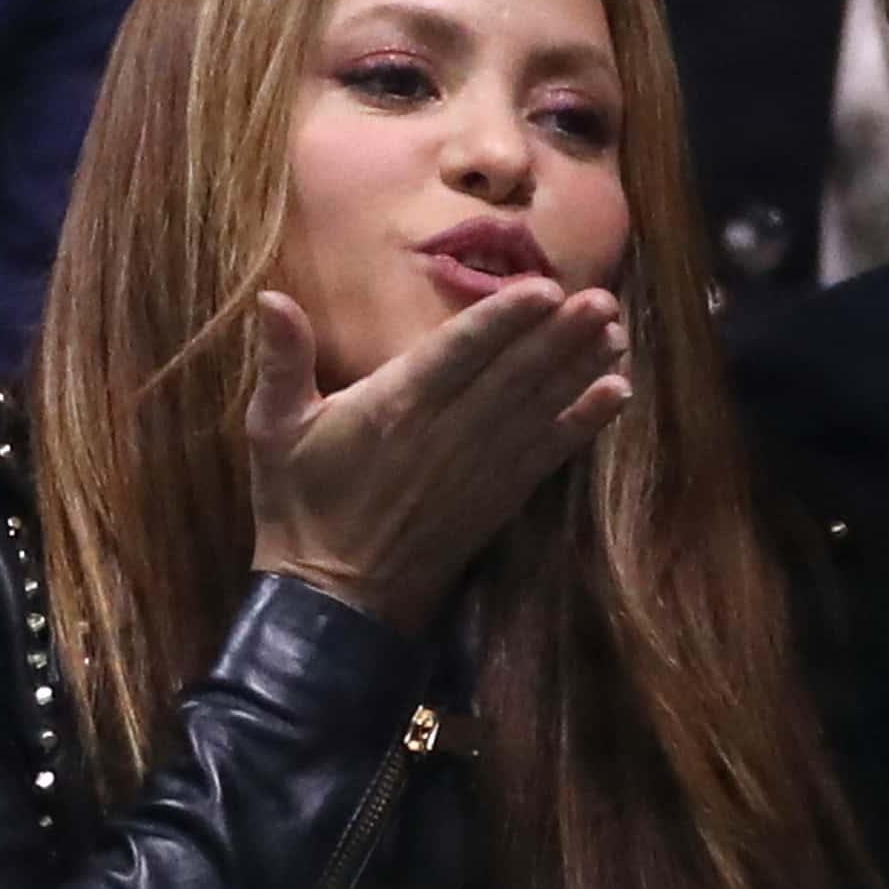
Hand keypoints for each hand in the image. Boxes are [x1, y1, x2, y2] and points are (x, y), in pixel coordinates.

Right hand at [244, 284, 630, 632]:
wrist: (334, 601)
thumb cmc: (301, 504)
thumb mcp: (273, 429)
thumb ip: (280, 361)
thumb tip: (270, 296)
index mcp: (393, 407)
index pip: (457, 352)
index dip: (504, 320)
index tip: (546, 288)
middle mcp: (446, 434)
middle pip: (512, 376)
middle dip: (560, 336)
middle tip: (604, 299)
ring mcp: (478, 469)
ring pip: (538, 409)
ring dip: (580, 370)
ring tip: (618, 333)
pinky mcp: (498, 499)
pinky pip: (548, 454)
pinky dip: (583, 424)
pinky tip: (616, 395)